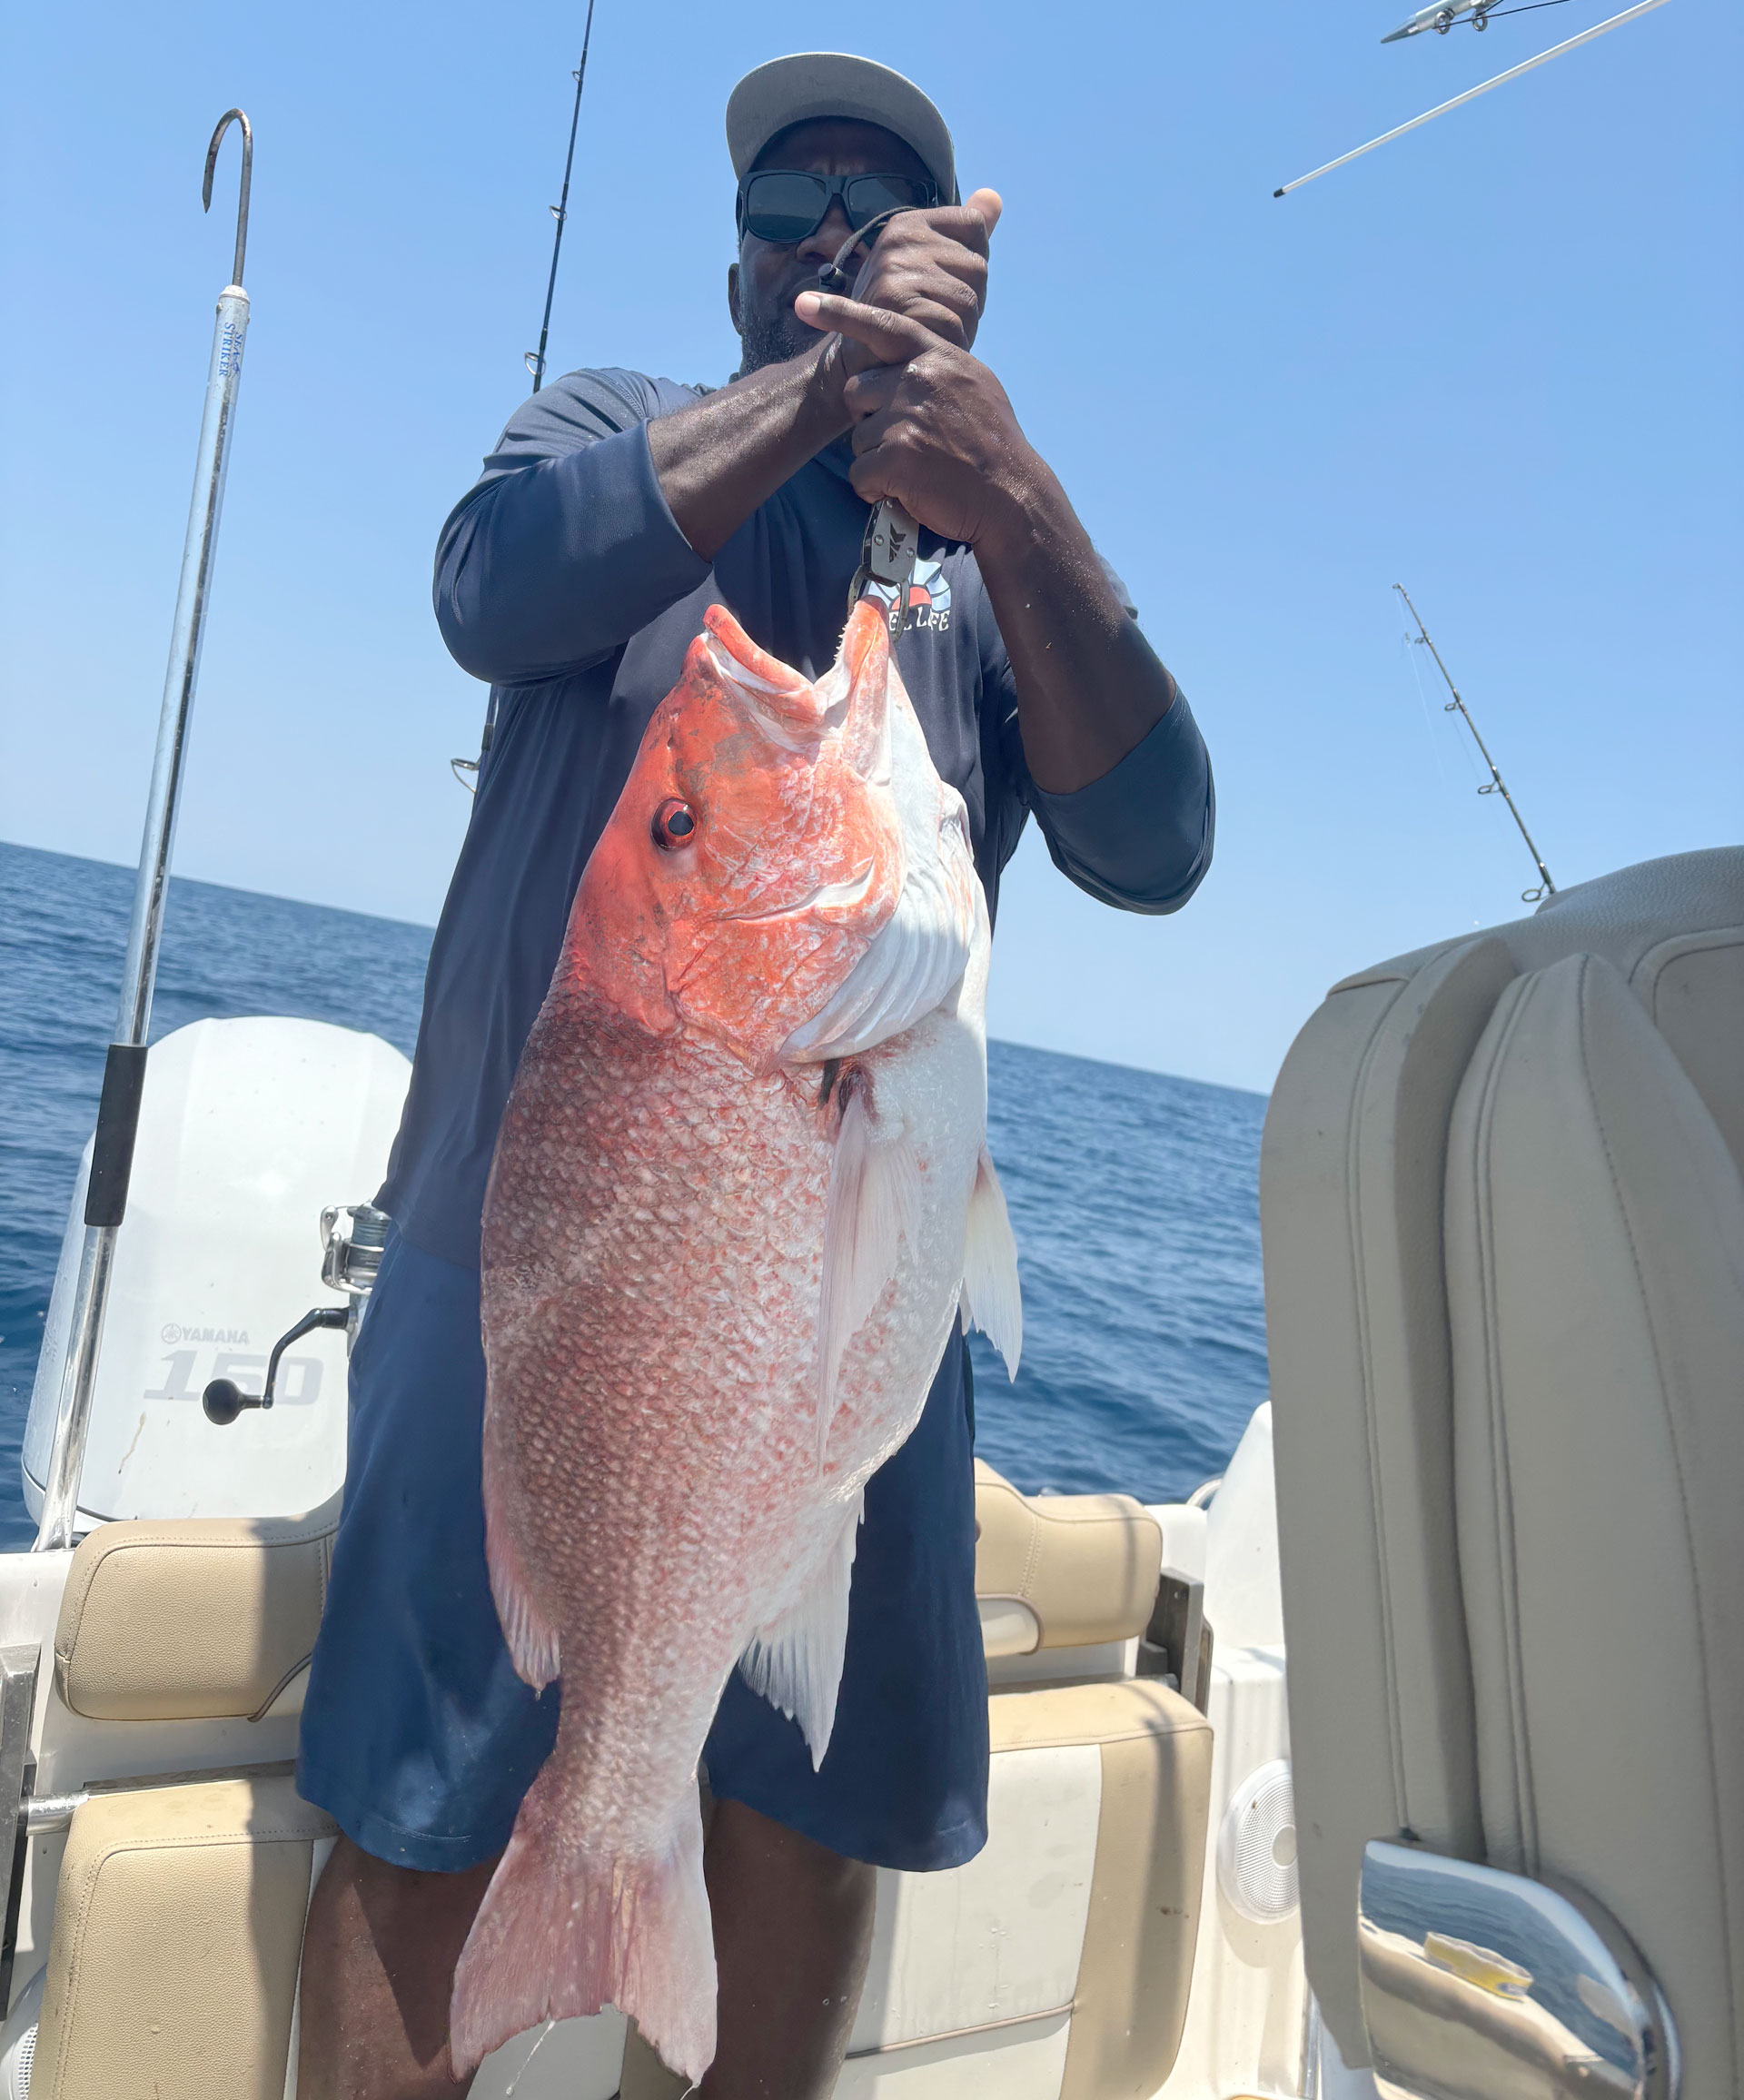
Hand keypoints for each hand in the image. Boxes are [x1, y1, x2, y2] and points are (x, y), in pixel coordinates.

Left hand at [794, 294, 1036, 551]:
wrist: (1012, 496)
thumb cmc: (994, 447)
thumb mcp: (975, 386)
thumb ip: (937, 369)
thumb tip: (906, 362)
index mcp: (938, 356)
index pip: (883, 326)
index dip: (841, 314)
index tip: (803, 305)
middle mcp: (919, 378)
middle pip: (857, 390)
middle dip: (870, 418)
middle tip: (907, 442)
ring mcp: (906, 417)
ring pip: (857, 437)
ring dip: (877, 460)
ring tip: (917, 470)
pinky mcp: (896, 457)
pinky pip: (859, 474)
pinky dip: (876, 490)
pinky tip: (907, 491)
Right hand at [834, 188, 1001, 373]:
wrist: (856, 364)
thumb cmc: (900, 315)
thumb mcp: (927, 267)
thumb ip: (962, 235)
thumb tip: (995, 196)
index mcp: (908, 224)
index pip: (974, 225)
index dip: (971, 264)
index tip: (945, 285)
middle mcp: (899, 239)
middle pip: (977, 268)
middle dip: (967, 303)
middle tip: (933, 318)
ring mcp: (894, 270)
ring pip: (969, 301)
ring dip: (960, 329)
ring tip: (928, 334)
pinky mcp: (894, 305)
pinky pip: (951, 326)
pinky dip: (946, 346)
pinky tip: (923, 347)